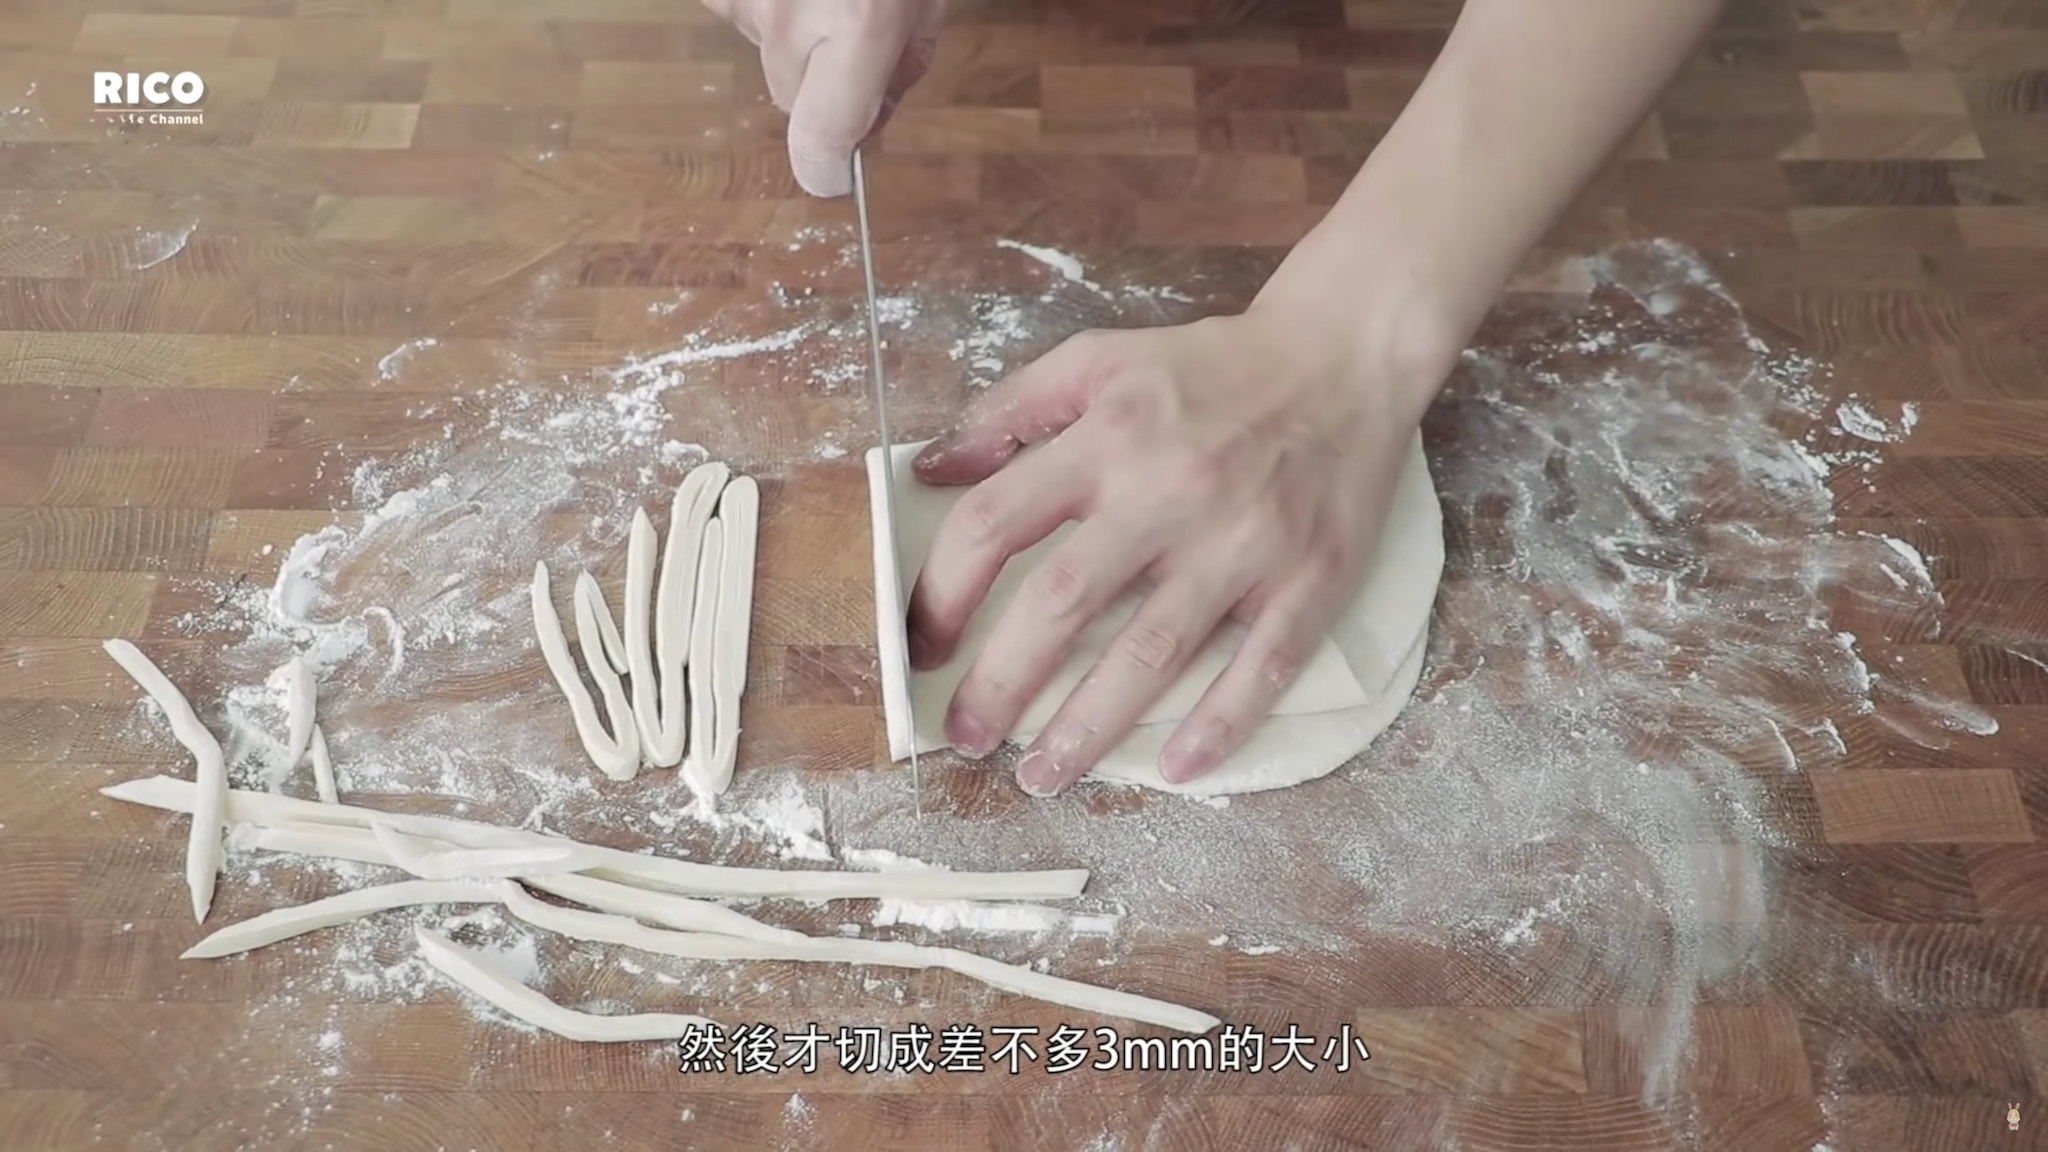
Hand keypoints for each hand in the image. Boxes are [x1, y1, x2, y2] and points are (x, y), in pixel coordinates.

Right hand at [702, 0, 945, 195]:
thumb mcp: (924, 3)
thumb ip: (899, 72)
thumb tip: (866, 129)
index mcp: (861, 21)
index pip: (821, 138)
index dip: (827, 168)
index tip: (836, 175)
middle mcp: (790, 15)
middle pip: (790, 96)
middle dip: (819, 81)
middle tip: (847, 27)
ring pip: (763, 52)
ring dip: (790, 33)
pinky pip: (737, 12)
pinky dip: (762, 2)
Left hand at [905, 308, 1448, 795]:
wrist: (1344, 357)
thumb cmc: (1213, 367)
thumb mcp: (1100, 360)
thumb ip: (1011, 409)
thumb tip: (931, 470)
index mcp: (1107, 437)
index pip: (995, 524)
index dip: (945, 593)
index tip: (925, 645)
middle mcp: (1169, 492)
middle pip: (1063, 602)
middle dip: (1001, 681)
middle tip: (967, 735)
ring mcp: (1243, 543)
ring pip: (1152, 652)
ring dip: (1089, 726)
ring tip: (1045, 774)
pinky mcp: (1310, 578)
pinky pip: (1261, 667)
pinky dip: (1219, 725)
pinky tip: (1176, 767)